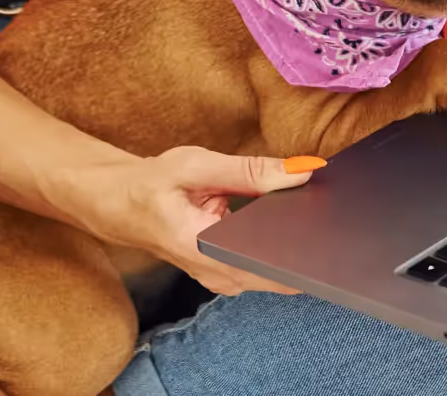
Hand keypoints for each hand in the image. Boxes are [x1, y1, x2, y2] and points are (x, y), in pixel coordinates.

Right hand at [67, 146, 316, 296]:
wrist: (120, 205)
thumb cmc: (151, 184)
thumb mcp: (195, 165)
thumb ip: (249, 171)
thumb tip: (301, 171)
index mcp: (205, 249)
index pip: (273, 261)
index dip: (305, 242)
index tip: (327, 216)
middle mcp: (220, 276)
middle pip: (283, 269)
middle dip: (305, 239)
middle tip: (320, 202)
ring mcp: (226, 280)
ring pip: (278, 269)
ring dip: (293, 241)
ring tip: (302, 203)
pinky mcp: (230, 275)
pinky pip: (266, 264)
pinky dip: (278, 242)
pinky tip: (281, 215)